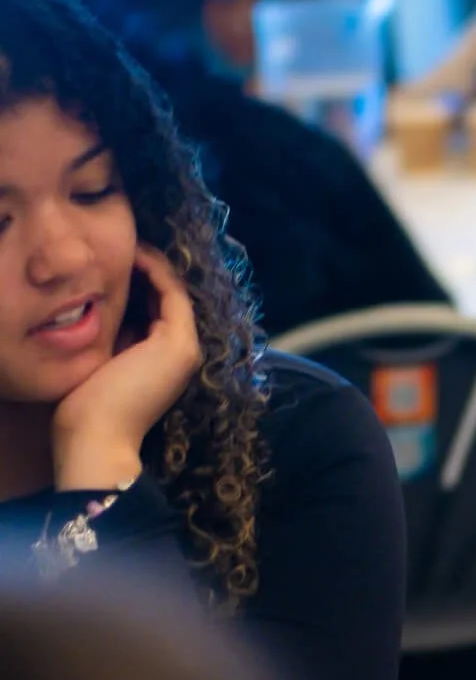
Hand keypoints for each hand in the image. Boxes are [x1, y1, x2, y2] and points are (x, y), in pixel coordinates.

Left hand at [51, 247, 200, 491]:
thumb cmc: (88, 407)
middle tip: (121, 242)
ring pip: (173, 290)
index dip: (140, 278)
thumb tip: (96, 305)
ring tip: (127, 242)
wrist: (97, 437)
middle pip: (168, 296)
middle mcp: (181, 351)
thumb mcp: (99, 361)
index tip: (114, 257)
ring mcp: (184, 347)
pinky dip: (154, 270)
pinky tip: (131, 255)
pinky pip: (170, 293)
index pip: (157, 307)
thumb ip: (108, 336)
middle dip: (148, 267)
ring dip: (152, 263)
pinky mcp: (178, 343)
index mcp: (162, 358)